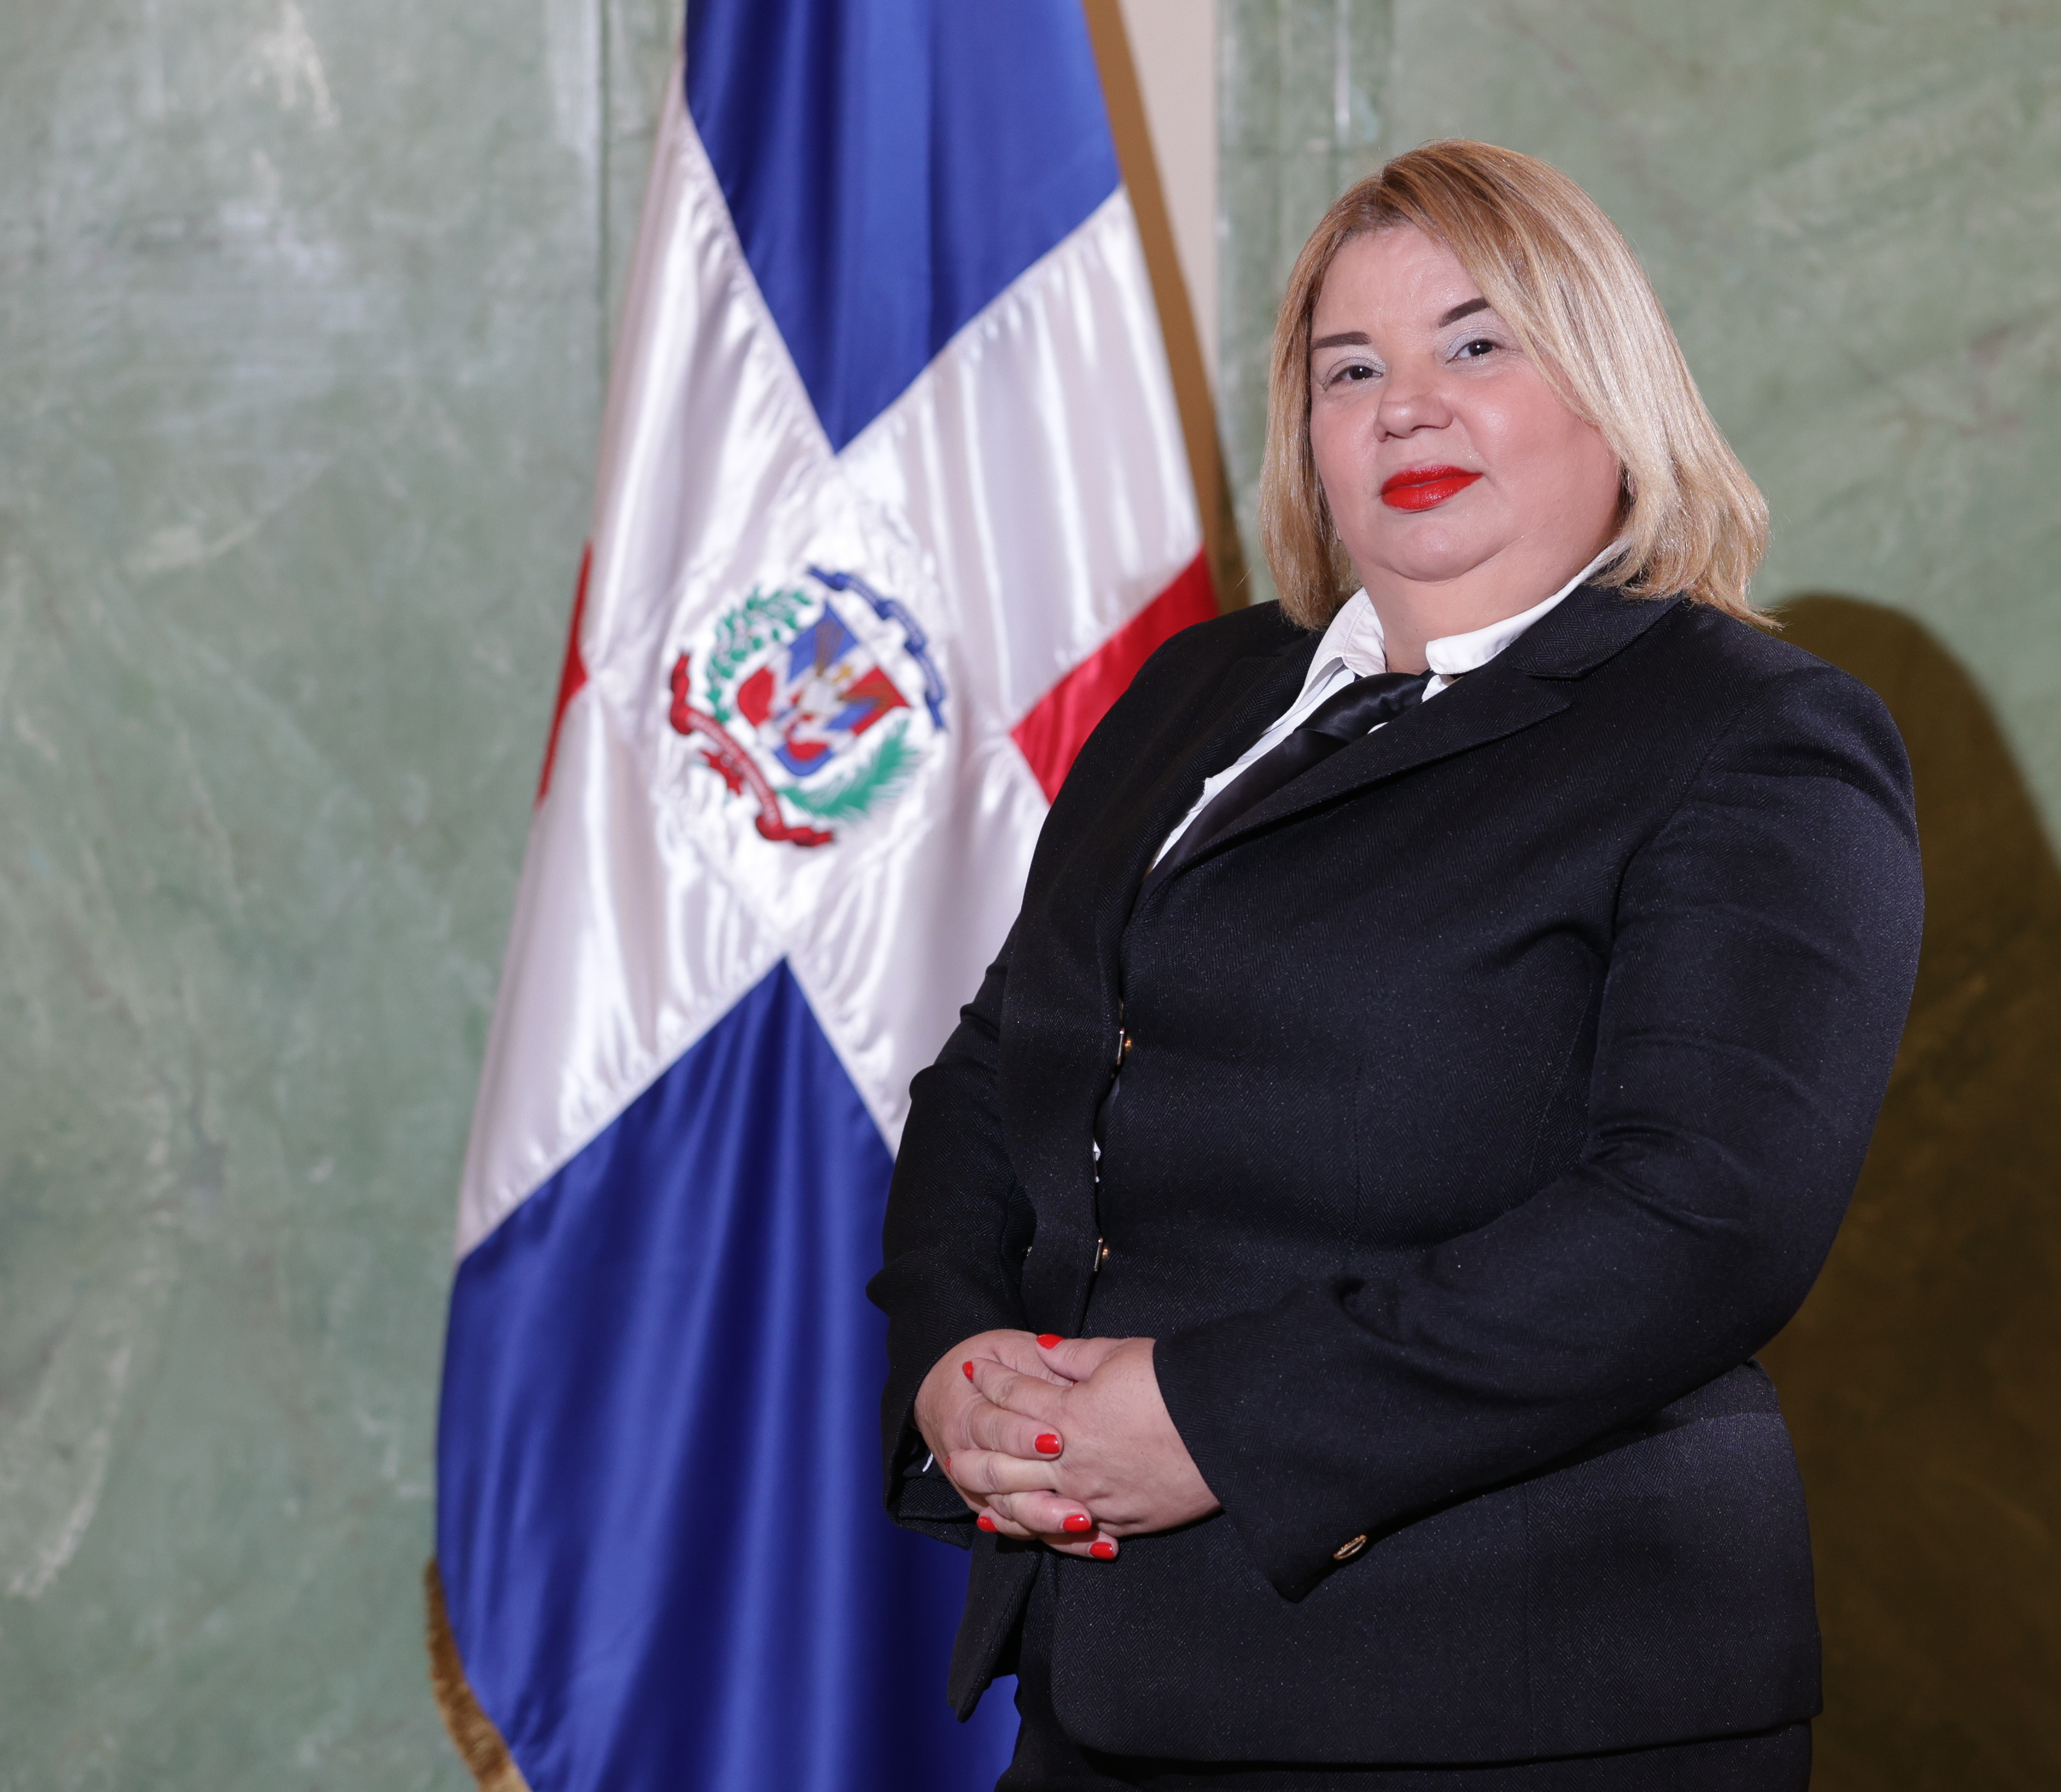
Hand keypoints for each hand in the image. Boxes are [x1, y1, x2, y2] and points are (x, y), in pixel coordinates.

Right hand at [911, 1331, 1114, 1558]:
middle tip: (1078, 1505)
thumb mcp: (1010, 1350)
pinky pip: (1022, 1529)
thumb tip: (1074, 1371)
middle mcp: (968, 1454)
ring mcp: (980, 1486)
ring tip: (1085, 1525)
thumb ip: (1039, 1363)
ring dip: (1047, 1522)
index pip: (994, 1428)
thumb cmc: (991, 1364)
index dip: (1022, 1436)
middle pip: (997, 1480)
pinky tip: (1094, 1544)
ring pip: (1009, 1512)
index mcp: (970, 1411)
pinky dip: (1055, 1538)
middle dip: (1036, 1494)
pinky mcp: (994, 1506)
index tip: (1057, 1442)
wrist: (947, 1390)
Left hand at [956, 1337, 1220, 1549]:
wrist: (1228, 1429)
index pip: (1015, 1395)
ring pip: (1028, 1503)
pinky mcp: (1122, 1521)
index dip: (990, 1379)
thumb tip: (1044, 1349)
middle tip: (955, 1441)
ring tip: (976, 1484)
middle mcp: (1073, 1462)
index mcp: (1069, 1414)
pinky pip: (1070, 1533)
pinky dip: (1041, 1527)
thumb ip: (1076, 1356)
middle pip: (1006, 1458)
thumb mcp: (1122, 1355)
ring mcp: (1095, 1496)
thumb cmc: (1176, 1385)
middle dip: (978, 1445)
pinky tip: (1024, 1524)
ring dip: (995, 1493)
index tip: (972, 1369)